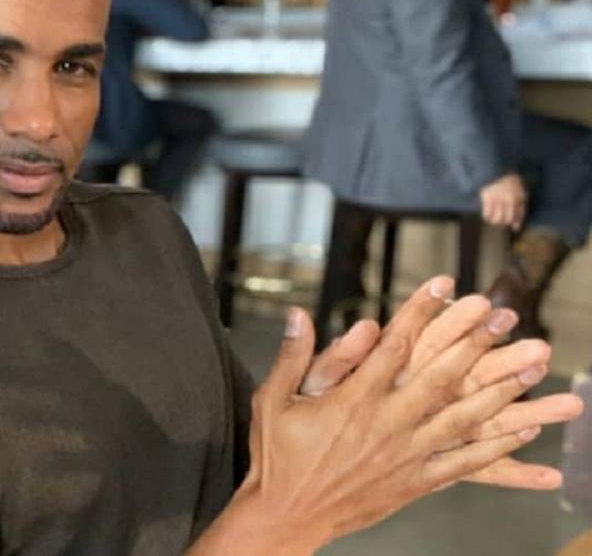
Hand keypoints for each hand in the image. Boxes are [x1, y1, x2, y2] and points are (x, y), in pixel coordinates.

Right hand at [237, 282, 571, 550]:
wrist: (286, 515)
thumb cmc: (276, 456)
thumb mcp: (272, 400)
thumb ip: (292, 356)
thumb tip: (298, 313)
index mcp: (352, 400)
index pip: (395, 345)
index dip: (422, 312)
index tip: (443, 286)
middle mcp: (385, 424)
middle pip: (439, 376)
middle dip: (473, 342)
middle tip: (499, 315)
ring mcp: (405, 455)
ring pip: (461, 418)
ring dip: (497, 389)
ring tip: (528, 367)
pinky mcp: (414, 481)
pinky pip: (463, 462)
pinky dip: (495, 445)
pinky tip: (519, 429)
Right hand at [480, 173, 527, 229]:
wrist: (495, 169)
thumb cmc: (507, 177)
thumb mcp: (519, 185)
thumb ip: (520, 196)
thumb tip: (518, 209)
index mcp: (519, 196)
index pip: (520, 213)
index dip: (517, 222)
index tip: (515, 228)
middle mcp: (510, 201)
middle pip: (508, 218)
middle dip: (504, 222)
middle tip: (501, 222)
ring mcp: (499, 200)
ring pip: (498, 218)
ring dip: (495, 221)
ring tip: (493, 221)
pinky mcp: (488, 199)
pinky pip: (488, 213)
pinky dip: (487, 216)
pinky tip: (486, 216)